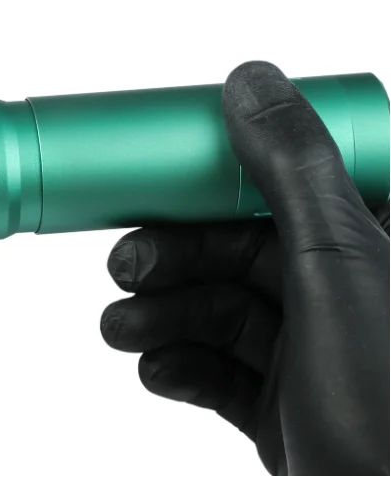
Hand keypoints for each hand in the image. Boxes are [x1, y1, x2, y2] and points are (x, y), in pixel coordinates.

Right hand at [100, 61, 388, 474]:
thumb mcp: (340, 269)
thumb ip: (293, 171)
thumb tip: (250, 81)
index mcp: (380, 240)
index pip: (292, 179)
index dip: (221, 171)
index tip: (160, 170)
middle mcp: (350, 290)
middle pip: (239, 246)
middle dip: (172, 257)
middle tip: (122, 265)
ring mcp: (318, 351)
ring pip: (220, 308)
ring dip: (161, 315)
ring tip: (120, 328)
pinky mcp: (287, 403)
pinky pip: (219, 368)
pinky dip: (179, 365)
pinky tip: (155, 369)